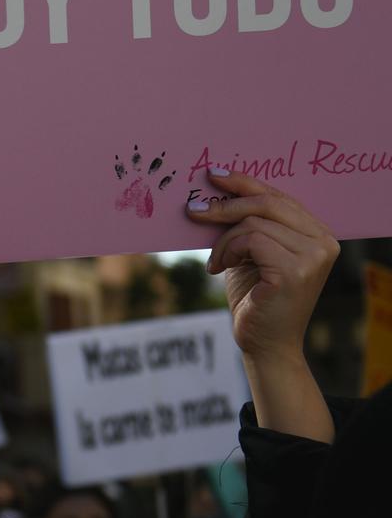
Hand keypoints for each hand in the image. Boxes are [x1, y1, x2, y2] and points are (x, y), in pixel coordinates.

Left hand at [184, 169, 337, 363]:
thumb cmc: (255, 295)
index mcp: (318, 233)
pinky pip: (249, 240)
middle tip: (192, 210)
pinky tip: (219, 268)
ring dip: (223, 241)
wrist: (264, 342)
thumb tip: (215, 188)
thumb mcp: (251, 251)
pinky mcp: (294, 272)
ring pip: (252, 223)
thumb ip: (248, 223)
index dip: (245, 183)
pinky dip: (226, 251)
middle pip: (267, 203)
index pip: (279, 196)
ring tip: (217, 261)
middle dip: (224, 204)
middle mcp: (324, 242)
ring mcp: (313, 257)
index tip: (214, 174)